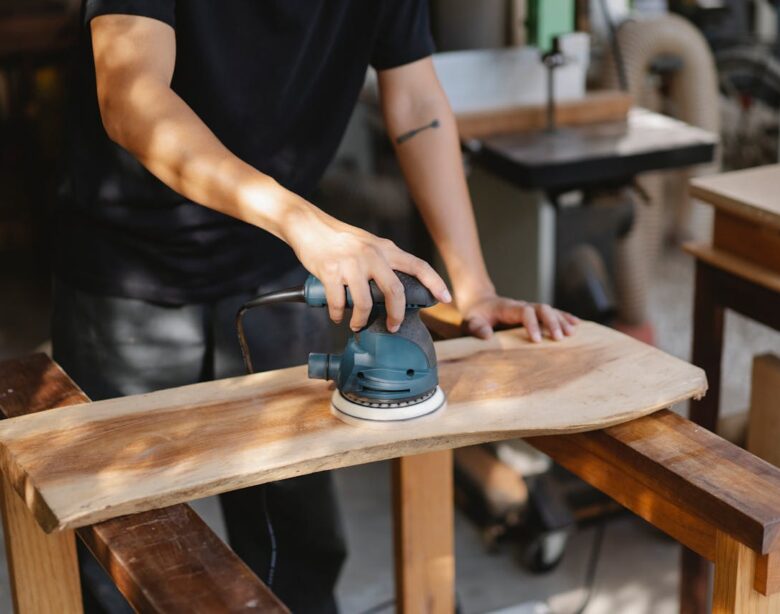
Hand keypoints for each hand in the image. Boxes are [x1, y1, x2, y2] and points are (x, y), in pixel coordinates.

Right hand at [284, 205, 450, 331]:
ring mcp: (351, 264)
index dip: (435, 283)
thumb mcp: (369, 244)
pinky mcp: (331, 272)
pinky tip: (338, 316)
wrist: (309, 225)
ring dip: (361, 320)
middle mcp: (372, 255)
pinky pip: (338, 302)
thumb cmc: (339, 239)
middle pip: (394, 291)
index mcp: (386, 249)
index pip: (418, 266)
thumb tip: (395, 289)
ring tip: (357, 325)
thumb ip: (383, 261)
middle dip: (396, 315)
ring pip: (364, 303)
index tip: (446, 298)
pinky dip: (338, 314)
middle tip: (393, 326)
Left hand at [460, 293, 578, 341]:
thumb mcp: (471, 321)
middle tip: (559, 338)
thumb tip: (487, 336)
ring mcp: (529, 308)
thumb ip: (477, 328)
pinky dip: (564, 317)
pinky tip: (576, 324)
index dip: (532, 324)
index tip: (536, 340)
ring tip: (571, 333)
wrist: (480, 303)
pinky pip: (552, 313)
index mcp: (508, 308)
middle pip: (541, 308)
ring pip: (550, 310)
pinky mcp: (534, 313)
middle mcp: (522, 305)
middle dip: (551, 322)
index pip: (524, 312)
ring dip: (561, 321)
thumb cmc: (476, 315)